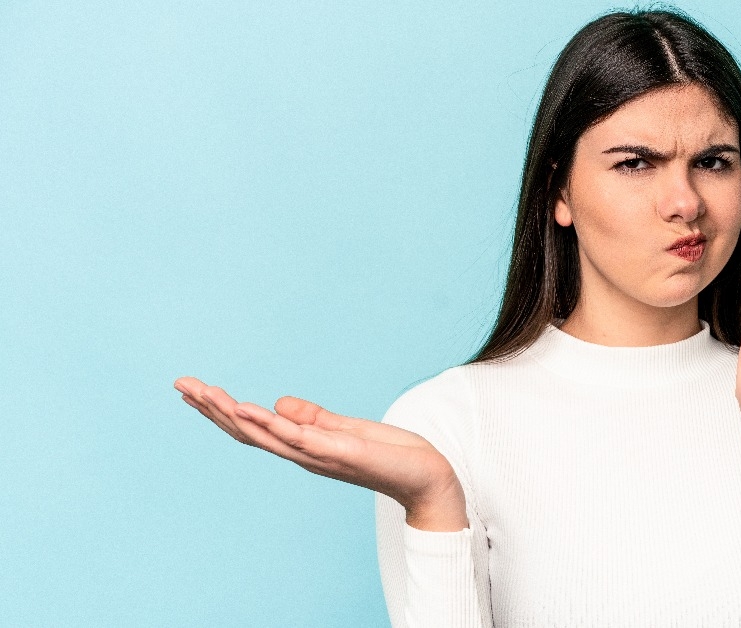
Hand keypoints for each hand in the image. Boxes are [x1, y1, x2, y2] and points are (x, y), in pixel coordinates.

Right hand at [173, 376, 465, 524]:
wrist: (426, 478)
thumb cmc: (390, 455)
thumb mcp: (346, 429)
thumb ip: (313, 418)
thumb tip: (278, 403)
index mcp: (303, 446)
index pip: (253, 429)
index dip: (220, 411)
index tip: (191, 391)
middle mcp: (303, 454)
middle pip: (248, 432)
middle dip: (212, 410)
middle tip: (181, 385)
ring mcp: (319, 455)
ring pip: (266, 434)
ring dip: (233, 413)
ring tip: (205, 392)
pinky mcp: (339, 452)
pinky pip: (299, 437)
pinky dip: (272, 424)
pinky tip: (250, 409)